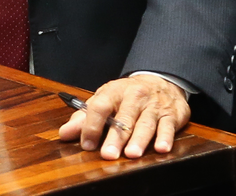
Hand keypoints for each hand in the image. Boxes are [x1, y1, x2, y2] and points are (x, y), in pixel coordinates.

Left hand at [58, 75, 190, 159]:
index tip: (87, 143)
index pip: (100, 107)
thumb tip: (64, 134)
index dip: (92, 125)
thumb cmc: (127, 96)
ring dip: (139, 139)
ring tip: (131, 154)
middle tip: (108, 154)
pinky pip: (168, 126)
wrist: (160, 80)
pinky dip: (165, 137)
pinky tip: (161, 148)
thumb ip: (84, 118)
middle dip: (116, 137)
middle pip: (124, 118)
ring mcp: (153, 106)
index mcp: (114, 92)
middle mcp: (134, 97)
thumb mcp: (104, 100)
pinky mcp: (171, 114)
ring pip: (145, 123)